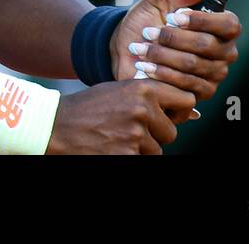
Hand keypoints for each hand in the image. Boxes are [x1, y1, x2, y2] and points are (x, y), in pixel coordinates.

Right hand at [46, 79, 195, 153]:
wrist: (57, 125)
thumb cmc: (89, 107)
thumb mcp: (119, 90)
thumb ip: (150, 96)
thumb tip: (191, 112)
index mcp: (142, 88)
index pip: (186, 100)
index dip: (179, 109)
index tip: (168, 114)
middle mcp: (142, 109)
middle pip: (172, 131)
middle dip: (156, 134)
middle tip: (130, 127)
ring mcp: (135, 134)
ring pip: (158, 149)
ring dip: (142, 147)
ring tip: (116, 136)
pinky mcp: (127, 155)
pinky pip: (143, 159)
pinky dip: (130, 155)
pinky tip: (112, 146)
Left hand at [111, 0, 240, 102]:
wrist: (126, 48)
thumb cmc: (147, 19)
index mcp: (220, 26)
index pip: (229, 24)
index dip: (202, 21)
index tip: (173, 16)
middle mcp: (224, 51)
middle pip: (207, 45)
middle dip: (172, 38)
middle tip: (148, 32)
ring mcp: (215, 74)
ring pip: (194, 65)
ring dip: (162, 55)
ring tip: (141, 48)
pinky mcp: (201, 93)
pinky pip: (187, 86)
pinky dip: (162, 74)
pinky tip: (145, 68)